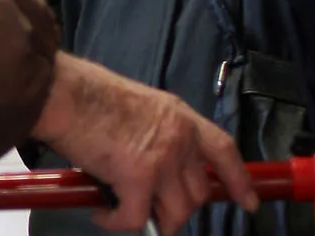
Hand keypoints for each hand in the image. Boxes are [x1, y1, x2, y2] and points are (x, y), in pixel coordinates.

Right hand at [31, 53, 257, 233]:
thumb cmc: (89, 93)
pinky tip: (100, 213)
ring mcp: (162, 161)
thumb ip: (158, 131)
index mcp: (179, 116)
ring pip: (175, 213)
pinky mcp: (138, 180)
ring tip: (122, 210)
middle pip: (198, 193)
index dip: (239, 179)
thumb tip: (154, 161)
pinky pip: (135, 219)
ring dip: (150, 219)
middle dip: (177, 208)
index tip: (249, 202)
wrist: (64, 94)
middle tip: (151, 207)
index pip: (224, 150)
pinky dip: (116, 222)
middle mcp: (179, 139)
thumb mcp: (140, 104)